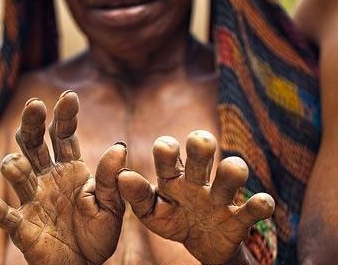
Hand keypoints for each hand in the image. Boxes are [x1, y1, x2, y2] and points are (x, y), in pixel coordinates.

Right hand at [0, 92, 126, 264]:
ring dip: (15, 166)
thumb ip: (111, 178)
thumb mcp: (112, 204)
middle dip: (33, 124)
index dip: (65, 116)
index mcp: (70, 167)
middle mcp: (48, 177)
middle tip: (34, 105)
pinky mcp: (23, 228)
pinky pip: (8, 217)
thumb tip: (119, 147)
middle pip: (35, 144)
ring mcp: (33, 200)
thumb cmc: (99, 231)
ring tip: (14, 163)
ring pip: (19, 174)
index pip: (64, 135)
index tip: (69, 96)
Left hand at [118, 130, 274, 264]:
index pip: (168, 157)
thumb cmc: (173, 218)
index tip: (166, 147)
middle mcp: (197, 181)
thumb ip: (137, 195)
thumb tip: (122, 175)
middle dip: (201, 147)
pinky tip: (264, 202)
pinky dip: (259, 205)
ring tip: (234, 169)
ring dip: (231, 172)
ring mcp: (219, 198)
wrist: (202, 244)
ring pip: (228, 178)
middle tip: (201, 141)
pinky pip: (250, 210)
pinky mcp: (237, 220)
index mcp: (173, 177)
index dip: (167, 150)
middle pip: (200, 158)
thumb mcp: (152, 211)